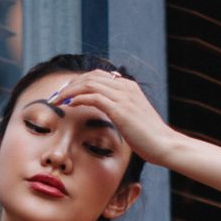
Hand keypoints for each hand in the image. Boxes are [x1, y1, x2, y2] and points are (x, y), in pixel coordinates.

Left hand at [59, 69, 176, 167]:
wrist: (164, 145)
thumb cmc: (149, 138)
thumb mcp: (133, 119)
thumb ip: (119, 110)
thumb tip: (106, 113)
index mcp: (129, 87)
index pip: (98, 76)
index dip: (79, 82)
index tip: (65, 93)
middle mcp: (125, 87)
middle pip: (90, 76)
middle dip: (70, 84)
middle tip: (56, 95)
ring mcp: (123, 96)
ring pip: (89, 84)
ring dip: (69, 91)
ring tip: (57, 100)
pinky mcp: (120, 109)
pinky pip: (93, 97)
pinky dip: (77, 98)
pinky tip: (68, 105)